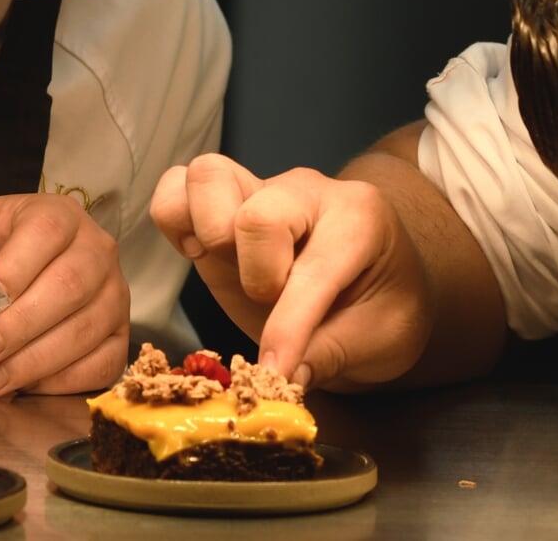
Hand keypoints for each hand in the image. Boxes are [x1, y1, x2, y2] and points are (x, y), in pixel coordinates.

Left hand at [0, 193, 127, 396]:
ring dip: (34, 362)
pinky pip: (102, 364)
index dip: (14, 272)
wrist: (22, 268)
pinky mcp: (121, 336)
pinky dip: (61, 381)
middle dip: (20, 328)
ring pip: (85, 331)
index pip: (46, 234)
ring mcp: (115, 295)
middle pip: (69, 287)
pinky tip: (26, 384)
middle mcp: (98, 251)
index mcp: (62, 216)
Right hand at [150, 153, 431, 388]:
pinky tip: (199, 252)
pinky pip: (176, 185)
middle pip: (257, 214)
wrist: (372, 283)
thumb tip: (279, 381)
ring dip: (210, 232)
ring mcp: (259, 188)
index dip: (289, 329)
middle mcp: (305, 191)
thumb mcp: (382, 339)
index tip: (276, 372)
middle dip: (257, 275)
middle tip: (272, 302)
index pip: (313, 268)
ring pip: (209, 177)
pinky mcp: (221, 203)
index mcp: (359, 218)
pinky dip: (175, 217)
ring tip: (233, 269)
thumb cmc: (382, 306)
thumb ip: (330, 355)